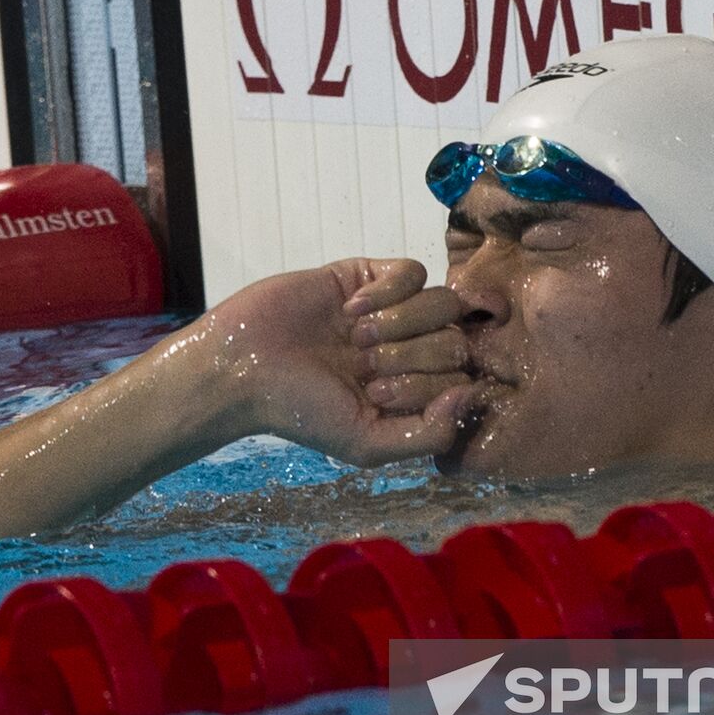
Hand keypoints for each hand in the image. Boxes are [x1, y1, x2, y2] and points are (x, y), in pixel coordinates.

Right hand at [212, 258, 481, 465]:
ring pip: (442, 301)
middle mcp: (411, 350)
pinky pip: (413, 271)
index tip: (375, 393)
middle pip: (457, 339)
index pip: (463, 378)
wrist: (241, 368)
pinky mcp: (369, 275)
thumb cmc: (300, 411)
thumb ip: (430, 433)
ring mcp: (393, 311)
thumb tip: (472, 394)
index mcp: (415, 390)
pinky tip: (350, 309)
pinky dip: (386, 291)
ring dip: (401, 322)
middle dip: (411, 355)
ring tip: (355, 337)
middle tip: (363, 365)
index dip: (427, 385)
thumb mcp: (367, 443)